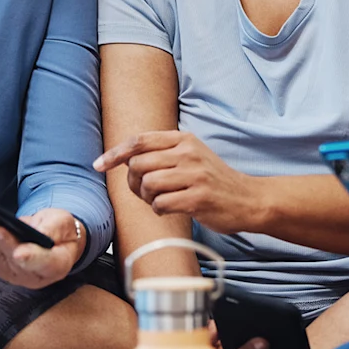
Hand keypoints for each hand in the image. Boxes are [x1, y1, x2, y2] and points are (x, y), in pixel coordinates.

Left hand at [0, 208, 85, 289]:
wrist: (52, 240)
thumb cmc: (60, 231)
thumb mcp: (64, 222)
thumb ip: (54, 228)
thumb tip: (37, 230)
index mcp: (57, 265)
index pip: (44, 263)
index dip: (31, 258)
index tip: (20, 253)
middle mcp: (34, 276)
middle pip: (15, 260)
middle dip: (3, 244)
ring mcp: (15, 274)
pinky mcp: (0, 267)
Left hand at [94, 131, 260, 233]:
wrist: (249, 199)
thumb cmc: (214, 181)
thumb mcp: (191, 156)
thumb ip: (162, 153)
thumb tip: (125, 159)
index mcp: (183, 139)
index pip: (139, 141)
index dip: (115, 153)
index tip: (99, 164)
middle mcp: (188, 153)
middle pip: (139, 164)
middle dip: (134, 183)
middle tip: (144, 193)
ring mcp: (195, 175)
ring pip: (148, 184)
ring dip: (147, 198)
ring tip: (160, 201)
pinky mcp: (198, 198)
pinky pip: (161, 204)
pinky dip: (158, 209)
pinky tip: (170, 209)